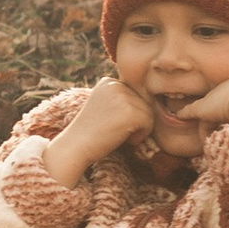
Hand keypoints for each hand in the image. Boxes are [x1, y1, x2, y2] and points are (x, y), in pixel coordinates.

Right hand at [40, 77, 156, 184]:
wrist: (76, 146)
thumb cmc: (92, 132)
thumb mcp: (105, 107)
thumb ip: (122, 99)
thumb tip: (152, 99)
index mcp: (108, 81)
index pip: (134, 95)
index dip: (127, 114)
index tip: (110, 123)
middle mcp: (115, 84)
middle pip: (143, 102)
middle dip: (134, 121)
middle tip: (115, 131)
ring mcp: (123, 97)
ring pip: (149, 112)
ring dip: (138, 129)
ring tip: (119, 135)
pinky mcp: (130, 112)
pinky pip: (149, 123)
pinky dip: (140, 136)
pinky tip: (124, 139)